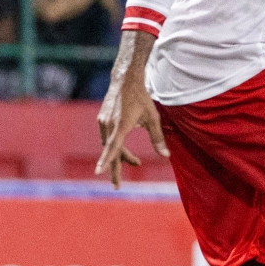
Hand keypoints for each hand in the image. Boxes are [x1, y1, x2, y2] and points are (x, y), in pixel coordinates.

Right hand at [95, 60, 168, 187]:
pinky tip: (125, 148)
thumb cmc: (141, 98)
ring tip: (137, 162)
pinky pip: (107, 138)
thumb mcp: (153, 118)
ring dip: (120, 155)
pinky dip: (115, 146)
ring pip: (109, 145)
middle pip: (111, 151)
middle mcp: (108, 124)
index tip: (98, 172)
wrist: (125, 80)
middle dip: (115, 169)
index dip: (107, 160)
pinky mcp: (101, 119)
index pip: (113, 146)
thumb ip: (158, 138)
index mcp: (121, 125)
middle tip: (118, 186)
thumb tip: (166, 156)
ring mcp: (103, 121)